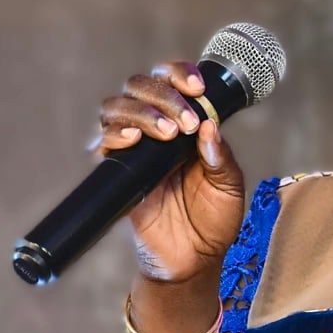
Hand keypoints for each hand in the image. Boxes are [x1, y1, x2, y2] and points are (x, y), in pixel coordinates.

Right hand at [92, 59, 246, 284]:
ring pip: (117, 107)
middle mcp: (156, 129)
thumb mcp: (229, 187)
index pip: (172, 81)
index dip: (179, 73)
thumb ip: (221, 158)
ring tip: (166, 133)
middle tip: (185, 122)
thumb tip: (209, 127)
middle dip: (162, 94)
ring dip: (140, 111)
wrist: (194, 259)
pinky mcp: (118, 172)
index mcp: (186, 124)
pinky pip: (103, 144)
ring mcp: (135, 149)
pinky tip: (134, 140)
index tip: (196, 87)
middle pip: (140, 86)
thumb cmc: (214, 220)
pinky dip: (115, 135)